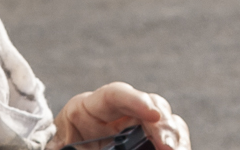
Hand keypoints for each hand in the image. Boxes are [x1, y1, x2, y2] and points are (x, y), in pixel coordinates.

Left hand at [50, 82, 189, 149]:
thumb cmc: (62, 147)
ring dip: (175, 136)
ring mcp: (133, 128)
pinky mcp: (145, 142)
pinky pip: (168, 140)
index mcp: (86, 110)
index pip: (113, 95)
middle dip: (163, 123)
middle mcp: (115, 114)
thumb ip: (72, 146)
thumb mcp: (63, 147)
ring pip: (165, 122)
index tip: (153, 115)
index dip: (135, 100)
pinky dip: (178, 144)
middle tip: (168, 147)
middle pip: (149, 104)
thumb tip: (89, 146)